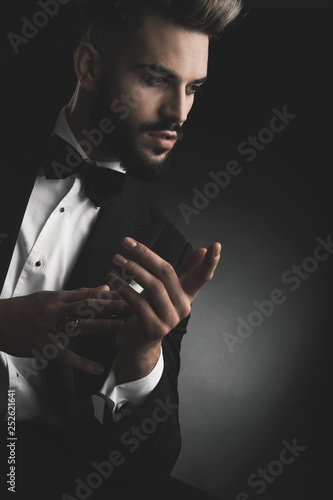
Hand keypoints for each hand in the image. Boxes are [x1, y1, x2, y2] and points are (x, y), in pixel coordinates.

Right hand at [0, 286, 127, 374]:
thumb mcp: (51, 297)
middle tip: (130, 306)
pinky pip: (65, 355)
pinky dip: (82, 363)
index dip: (109, 294)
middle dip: (110, 306)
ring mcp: (49, 328)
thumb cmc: (26, 309)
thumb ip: (78, 294)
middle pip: (87, 306)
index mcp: (58, 297)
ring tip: (120, 326)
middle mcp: (55, 310)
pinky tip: (96, 367)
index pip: (88, 293)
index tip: (126, 293)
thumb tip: (102, 288)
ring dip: (101, 326)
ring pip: (78, 326)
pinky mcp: (43, 346)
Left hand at [107, 237, 220, 382]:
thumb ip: (184, 270)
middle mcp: (183, 308)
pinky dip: (124, 289)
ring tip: (116, 258)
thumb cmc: (150, 310)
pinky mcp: (153, 328)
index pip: (202, 277)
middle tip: (126, 242)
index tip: (216, 246)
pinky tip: (112, 279)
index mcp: (187, 295)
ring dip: (132, 269)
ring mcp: (169, 320)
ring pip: (153, 286)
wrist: (137, 344)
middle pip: (167, 274)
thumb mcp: (166, 289)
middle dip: (145, 254)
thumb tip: (201, 250)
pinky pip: (139, 303)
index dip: (210, 262)